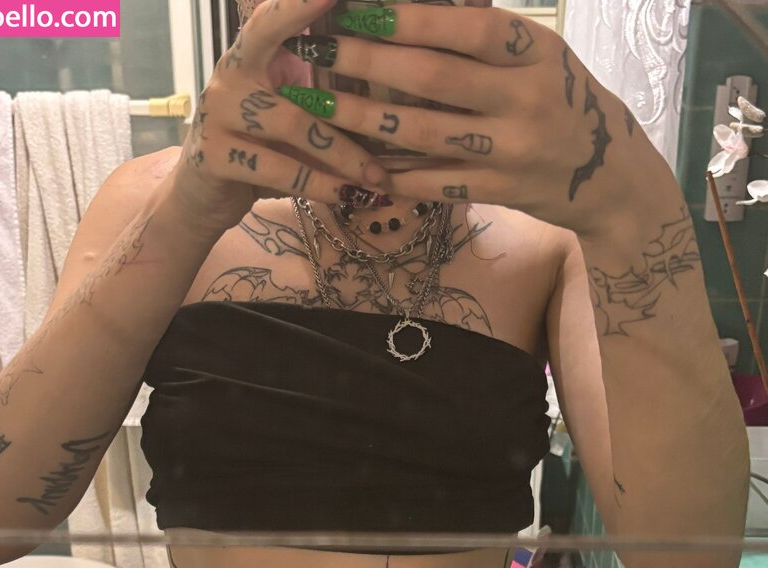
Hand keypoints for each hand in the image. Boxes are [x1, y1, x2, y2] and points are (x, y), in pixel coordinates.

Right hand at [164, 0, 390, 236]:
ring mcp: (218, 113)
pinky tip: (347, 196)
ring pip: (293, 124)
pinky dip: (319, 185)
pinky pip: (280, 170)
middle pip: (281, 55)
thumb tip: (383, 96)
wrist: (201, 198)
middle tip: (376, 82)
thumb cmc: (257, 151)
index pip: (276, 17)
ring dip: (342, 155)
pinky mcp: (216, 156)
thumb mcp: (285, 116)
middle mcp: (230, 74)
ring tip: (377, 179)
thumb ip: (315, 96)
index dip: (301, 3)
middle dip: (336, 86)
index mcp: (250, 55)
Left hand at [279, 6, 653, 236]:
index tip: (356, 7)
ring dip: (365, 119)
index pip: (466, 28)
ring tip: (318, 105)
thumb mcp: (538, 57)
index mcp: (536, 52)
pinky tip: (356, 162)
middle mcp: (527, 99)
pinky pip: (436, 182)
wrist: (608, 176)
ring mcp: (513, 151)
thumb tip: (409, 11)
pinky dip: (394, 173)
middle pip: (434, 78)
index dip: (409, 18)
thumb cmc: (559, 100)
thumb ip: (484, 38)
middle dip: (368, 62)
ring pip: (426, 133)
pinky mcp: (501, 191)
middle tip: (317, 50)